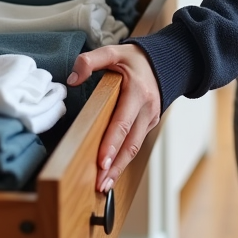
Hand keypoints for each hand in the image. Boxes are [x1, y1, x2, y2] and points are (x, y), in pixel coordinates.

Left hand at [69, 44, 161, 193]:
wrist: (165, 63)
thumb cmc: (136, 60)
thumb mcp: (113, 52)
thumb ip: (91, 61)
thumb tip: (73, 78)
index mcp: (138, 93)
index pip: (123, 123)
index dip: (112, 144)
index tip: (101, 162)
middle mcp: (147, 109)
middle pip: (130, 144)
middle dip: (115, 166)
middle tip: (100, 184)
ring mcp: (151, 119)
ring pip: (134, 148)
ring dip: (119, 168)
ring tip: (104, 185)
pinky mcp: (149, 125)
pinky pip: (135, 144)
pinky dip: (124, 160)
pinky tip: (112, 172)